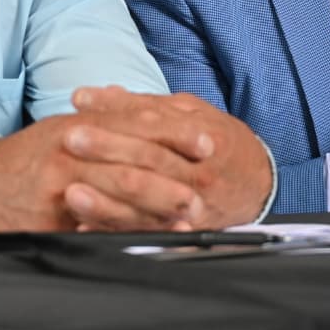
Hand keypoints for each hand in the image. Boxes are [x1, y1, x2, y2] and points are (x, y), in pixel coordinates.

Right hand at [0, 108, 212, 232]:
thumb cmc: (33, 155)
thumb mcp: (69, 127)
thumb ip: (110, 120)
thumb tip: (157, 116)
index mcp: (82, 125)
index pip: (138, 126)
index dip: (175, 135)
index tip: (207, 143)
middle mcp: (73, 151)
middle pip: (132, 162)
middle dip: (171, 177)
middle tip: (204, 188)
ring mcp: (61, 185)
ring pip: (117, 195)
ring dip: (156, 209)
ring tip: (187, 218)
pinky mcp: (52, 218)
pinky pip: (93, 226)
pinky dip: (124, 232)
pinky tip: (148, 239)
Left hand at [68, 86, 272, 229]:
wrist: (258, 183)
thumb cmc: (218, 141)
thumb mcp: (188, 112)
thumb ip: (140, 105)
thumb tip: (90, 95)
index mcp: (203, 137)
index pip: (156, 127)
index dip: (118, 119)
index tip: (80, 113)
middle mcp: (200, 173)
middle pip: (151, 161)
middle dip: (108, 151)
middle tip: (70, 140)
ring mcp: (195, 206)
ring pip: (148, 205)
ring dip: (108, 201)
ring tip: (72, 193)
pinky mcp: (186, 232)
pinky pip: (148, 234)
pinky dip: (117, 232)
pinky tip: (88, 228)